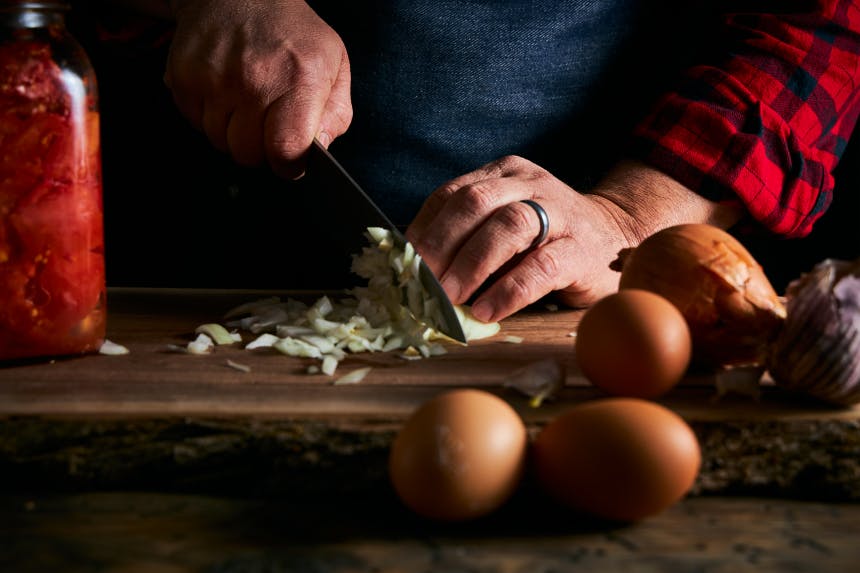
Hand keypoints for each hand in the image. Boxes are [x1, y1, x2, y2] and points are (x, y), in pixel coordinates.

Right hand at [164, 0, 351, 176]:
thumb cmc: (292, 34)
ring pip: (220, 142)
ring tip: (246, 101)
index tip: (290, 160)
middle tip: (267, 123)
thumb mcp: (334, 65)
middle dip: (260, 149)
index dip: (289, 165)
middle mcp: (254, 79)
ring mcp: (214, 78)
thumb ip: (335, 114)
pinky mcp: (183, 77)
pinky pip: (195, 124)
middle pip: (249, 154)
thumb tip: (319, 150)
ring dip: (233, 132)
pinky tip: (224, 92)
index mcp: (299, 78)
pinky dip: (209, 116)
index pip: (286, 150)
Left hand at [406, 156, 634, 321]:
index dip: (423, 228)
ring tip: (450, 298)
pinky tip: (487, 311)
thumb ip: (466, 239)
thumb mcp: (502, 227)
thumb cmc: (545, 240)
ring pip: (509, 226)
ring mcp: (559, 213)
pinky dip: (509, 290)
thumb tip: (413, 269)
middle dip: (441, 245)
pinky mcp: (580, 249)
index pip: (452, 193)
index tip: (403, 263)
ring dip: (471, 265)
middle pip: (474, 203)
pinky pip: (541, 266)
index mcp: (504, 175)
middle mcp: (530, 184)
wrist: (615, 239)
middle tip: (421, 283)